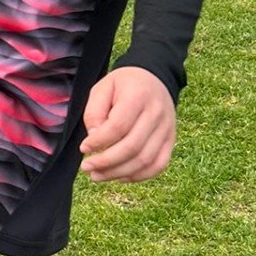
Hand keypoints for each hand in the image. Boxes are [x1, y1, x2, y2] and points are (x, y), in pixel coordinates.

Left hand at [80, 66, 176, 181]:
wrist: (154, 79)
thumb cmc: (123, 86)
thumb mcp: (102, 88)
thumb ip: (94, 112)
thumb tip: (95, 139)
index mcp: (138, 96)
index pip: (118, 126)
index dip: (98, 142)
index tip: (83, 148)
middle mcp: (156, 113)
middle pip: (132, 147)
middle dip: (106, 162)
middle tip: (87, 167)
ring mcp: (167, 129)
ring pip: (145, 160)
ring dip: (118, 173)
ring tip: (97, 175)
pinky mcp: (171, 140)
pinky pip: (158, 165)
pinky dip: (138, 176)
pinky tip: (120, 176)